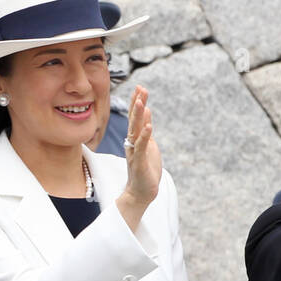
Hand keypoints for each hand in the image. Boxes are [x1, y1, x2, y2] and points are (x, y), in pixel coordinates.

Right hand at [116, 85, 161, 231]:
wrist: (141, 193)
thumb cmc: (145, 170)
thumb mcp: (148, 146)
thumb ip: (146, 132)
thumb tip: (147, 114)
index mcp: (135, 139)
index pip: (134, 118)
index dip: (137, 103)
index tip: (140, 88)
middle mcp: (132, 144)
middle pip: (133, 120)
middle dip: (137, 104)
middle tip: (140, 88)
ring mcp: (135, 153)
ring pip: (135, 131)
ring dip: (138, 117)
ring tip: (141, 102)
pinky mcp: (139, 163)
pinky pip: (141, 147)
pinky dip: (145, 136)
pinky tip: (148, 126)